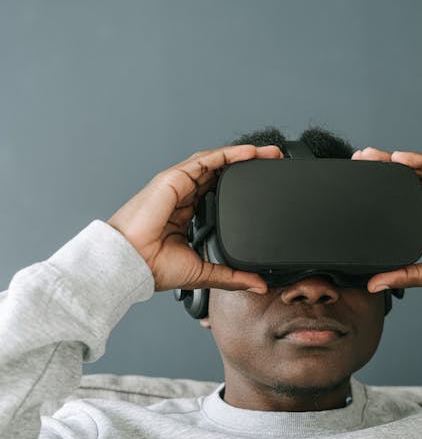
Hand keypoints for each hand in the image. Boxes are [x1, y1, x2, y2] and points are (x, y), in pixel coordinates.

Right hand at [107, 145, 282, 291]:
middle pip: (221, 173)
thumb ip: (233, 277)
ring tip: (268, 153)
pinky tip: (249, 153)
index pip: (219, 193)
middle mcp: (183, 196)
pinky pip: (206, 161)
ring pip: (216, 162)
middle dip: (248, 165)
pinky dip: (228, 155)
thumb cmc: (154, 268)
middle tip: (274, 161)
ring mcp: (178, 185)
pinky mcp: (173, 179)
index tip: (266, 187)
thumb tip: (259, 285)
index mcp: (187, 215)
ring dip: (243, 155)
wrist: (131, 264)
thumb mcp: (205, 273)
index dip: (242, 187)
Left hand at [351, 147, 421, 291]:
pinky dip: (419, 160)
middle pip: (405, 184)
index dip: (379, 198)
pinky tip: (400, 158)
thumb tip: (373, 286)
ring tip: (372, 156)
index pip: (399, 207)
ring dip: (394, 162)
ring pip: (418, 171)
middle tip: (358, 163)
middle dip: (382, 172)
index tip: (356, 193)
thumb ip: (403, 276)